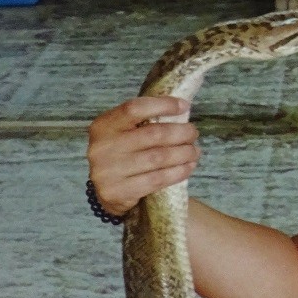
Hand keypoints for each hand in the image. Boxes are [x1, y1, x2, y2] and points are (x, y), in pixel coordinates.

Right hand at [86, 96, 199, 216]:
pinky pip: (157, 179)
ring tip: (194, 151)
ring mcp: (109, 171)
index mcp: (103, 126)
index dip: (163, 105)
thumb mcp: (123, 133)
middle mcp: (103, 147)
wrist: (105, 191)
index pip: (134, 109)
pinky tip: (188, 167)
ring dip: (183, 153)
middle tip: (193, 133)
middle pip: (153, 134)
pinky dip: (178, 172)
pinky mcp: (119, 192)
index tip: (184, 106)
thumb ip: (144, 121)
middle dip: (181, 133)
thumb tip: (181, 108)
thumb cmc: (122, 155)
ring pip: (158, 158)